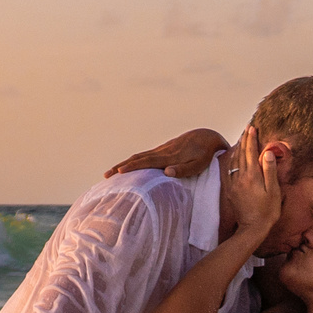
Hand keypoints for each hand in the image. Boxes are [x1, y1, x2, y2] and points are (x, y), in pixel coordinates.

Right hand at [106, 127, 229, 179]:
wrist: (207, 137)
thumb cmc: (205, 155)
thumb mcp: (198, 165)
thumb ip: (184, 169)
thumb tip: (166, 172)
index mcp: (168, 156)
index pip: (146, 162)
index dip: (132, 167)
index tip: (119, 173)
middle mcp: (162, 152)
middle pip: (137, 158)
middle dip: (121, 166)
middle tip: (106, 175)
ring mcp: (161, 150)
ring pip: (139, 156)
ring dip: (124, 164)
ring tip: (112, 173)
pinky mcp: (163, 150)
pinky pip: (144, 156)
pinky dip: (133, 161)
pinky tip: (128, 166)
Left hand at [223, 124, 282, 237]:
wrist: (252, 228)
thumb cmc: (267, 212)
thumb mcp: (273, 191)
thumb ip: (270, 170)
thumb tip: (267, 152)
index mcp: (252, 176)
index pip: (250, 152)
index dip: (251, 139)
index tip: (252, 127)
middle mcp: (240, 178)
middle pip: (241, 154)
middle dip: (244, 140)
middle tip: (247, 129)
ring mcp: (234, 184)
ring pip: (234, 161)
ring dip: (238, 148)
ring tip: (241, 138)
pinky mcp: (231, 190)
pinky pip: (229, 170)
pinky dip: (232, 160)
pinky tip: (233, 157)